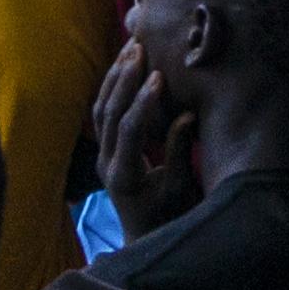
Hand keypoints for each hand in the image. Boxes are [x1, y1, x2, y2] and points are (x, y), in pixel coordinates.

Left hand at [93, 41, 198, 240]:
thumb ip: (179, 151)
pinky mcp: (105, 153)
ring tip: (130, 49)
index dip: (143, 102)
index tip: (160, 76)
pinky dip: (112, 89)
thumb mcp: (181, 189)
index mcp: (125, 177)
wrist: (148, 240)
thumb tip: (187, 113)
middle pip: (108, 114)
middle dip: (124, 80)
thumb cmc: (171, 219)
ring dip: (114, 78)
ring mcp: (102, 158)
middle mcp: (107, 165)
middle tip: (139, 49)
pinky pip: (103, 115)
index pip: (129, 131)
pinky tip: (124, 68)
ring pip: (101, 111)